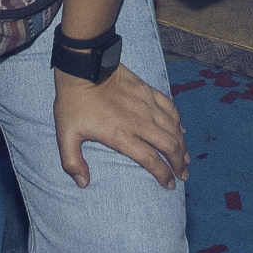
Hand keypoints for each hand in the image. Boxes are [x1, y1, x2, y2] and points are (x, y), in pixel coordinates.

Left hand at [53, 65, 187, 189]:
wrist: (83, 67)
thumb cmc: (73, 102)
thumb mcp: (66, 134)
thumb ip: (72, 161)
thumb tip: (82, 183)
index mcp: (122, 135)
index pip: (151, 160)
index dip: (164, 174)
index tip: (170, 184)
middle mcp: (139, 122)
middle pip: (169, 146)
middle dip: (179, 163)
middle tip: (183, 174)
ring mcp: (146, 105)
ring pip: (173, 128)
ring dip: (182, 144)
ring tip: (186, 157)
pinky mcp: (148, 91)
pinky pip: (170, 108)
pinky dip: (178, 121)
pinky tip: (181, 129)